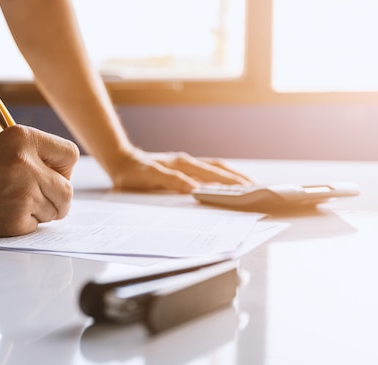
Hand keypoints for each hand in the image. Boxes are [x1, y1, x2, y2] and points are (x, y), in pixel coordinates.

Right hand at [0, 125, 78, 236]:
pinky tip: (2, 212)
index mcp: (23, 137)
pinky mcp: (15, 221)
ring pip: (55, 210)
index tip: (51, 173)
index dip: (62, 167)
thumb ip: (38, 154)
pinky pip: (37, 225)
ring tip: (11, 200)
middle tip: (36, 194)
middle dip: (57, 196)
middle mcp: (25, 164)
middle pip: (68, 190)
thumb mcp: (5, 143)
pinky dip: (25, 223)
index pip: (70, 155)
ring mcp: (22, 194)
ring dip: (40, 210)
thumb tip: (69, 175)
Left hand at [109, 149, 251, 192]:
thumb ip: (171, 181)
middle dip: (238, 179)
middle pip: (220, 169)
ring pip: (215, 168)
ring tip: (248, 185)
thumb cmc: (133, 173)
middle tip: (256, 188)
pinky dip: (220, 176)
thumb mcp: (149, 178)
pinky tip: (225, 183)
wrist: (120, 163)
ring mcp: (185, 164)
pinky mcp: (182, 168)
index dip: (230, 182)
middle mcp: (187, 161)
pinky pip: (206, 171)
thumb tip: (194, 188)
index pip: (213, 173)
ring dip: (232, 176)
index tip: (246, 190)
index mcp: (183, 163)